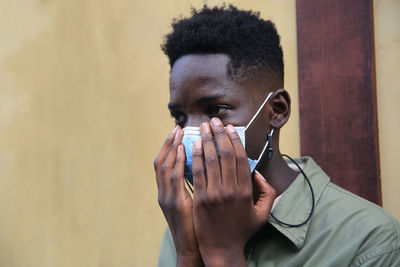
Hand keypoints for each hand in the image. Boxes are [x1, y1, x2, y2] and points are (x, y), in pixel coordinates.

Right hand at [154, 126, 202, 266]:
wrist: (193, 249)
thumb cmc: (198, 226)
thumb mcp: (191, 204)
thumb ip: (193, 185)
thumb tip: (204, 166)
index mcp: (166, 193)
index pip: (163, 164)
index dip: (168, 147)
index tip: (177, 133)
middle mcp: (163, 193)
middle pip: (160, 162)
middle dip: (168, 143)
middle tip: (178, 127)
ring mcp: (167, 198)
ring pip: (165, 166)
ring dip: (172, 147)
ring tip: (180, 132)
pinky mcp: (175, 203)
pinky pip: (174, 177)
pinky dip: (177, 162)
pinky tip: (184, 149)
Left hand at [192, 118, 276, 266]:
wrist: (222, 249)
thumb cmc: (242, 231)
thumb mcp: (262, 214)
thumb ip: (267, 192)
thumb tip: (259, 174)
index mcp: (246, 191)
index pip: (240, 158)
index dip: (235, 140)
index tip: (230, 128)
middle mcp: (231, 190)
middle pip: (225, 155)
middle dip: (219, 134)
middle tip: (214, 121)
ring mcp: (214, 194)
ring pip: (211, 160)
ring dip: (207, 140)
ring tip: (203, 127)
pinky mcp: (200, 199)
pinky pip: (198, 173)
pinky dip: (196, 157)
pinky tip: (194, 145)